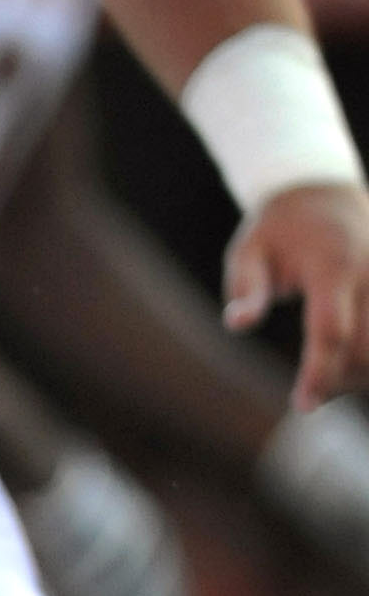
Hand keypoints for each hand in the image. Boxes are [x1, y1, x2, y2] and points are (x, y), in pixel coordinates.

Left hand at [222, 183, 368, 411]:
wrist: (323, 190)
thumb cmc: (277, 228)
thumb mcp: (248, 250)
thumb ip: (246, 288)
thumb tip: (239, 324)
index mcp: (331, 265)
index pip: (331, 330)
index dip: (320, 372)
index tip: (304, 406)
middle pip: (367, 346)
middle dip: (342, 379)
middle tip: (313, 393)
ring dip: (364, 372)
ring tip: (332, 377)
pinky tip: (354, 363)